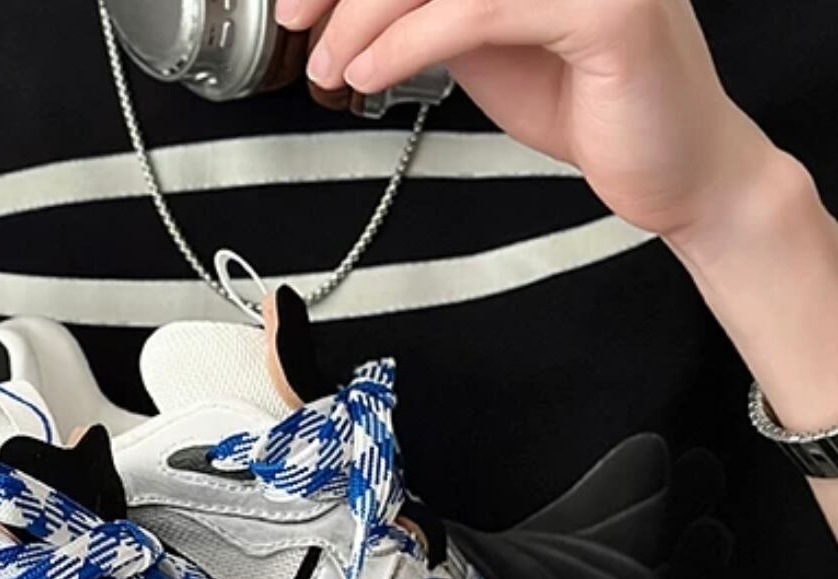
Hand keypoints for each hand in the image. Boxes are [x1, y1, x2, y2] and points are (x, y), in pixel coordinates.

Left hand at [277, 0, 777, 244]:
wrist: (672, 168)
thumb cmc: (591, 106)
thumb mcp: (489, 44)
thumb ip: (436, 8)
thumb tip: (359, 3)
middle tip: (298, 19)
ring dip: (367, 16)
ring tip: (332, 63)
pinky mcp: (608, 8)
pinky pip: (478, 9)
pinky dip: (408, 43)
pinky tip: (370, 72)